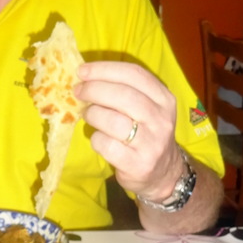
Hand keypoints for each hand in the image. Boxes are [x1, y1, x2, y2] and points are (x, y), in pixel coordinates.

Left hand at [75, 61, 182, 201]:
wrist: (162, 173)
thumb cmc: (146, 133)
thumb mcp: (147, 108)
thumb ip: (125, 90)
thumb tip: (86, 76)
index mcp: (164, 99)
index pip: (134, 74)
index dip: (105, 69)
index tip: (82, 70)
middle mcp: (161, 119)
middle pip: (123, 95)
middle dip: (94, 89)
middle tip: (78, 91)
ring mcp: (151, 143)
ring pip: (113, 120)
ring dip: (93, 114)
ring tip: (87, 115)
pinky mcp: (138, 164)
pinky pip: (107, 145)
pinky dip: (96, 139)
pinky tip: (99, 139)